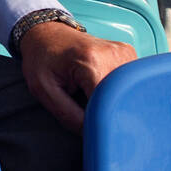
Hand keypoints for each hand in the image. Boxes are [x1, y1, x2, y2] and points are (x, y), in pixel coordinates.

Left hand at [18, 22, 135, 133]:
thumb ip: (69, 116)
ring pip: (128, 93)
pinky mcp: (129, 54)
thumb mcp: (43, 90)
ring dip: (113, 101)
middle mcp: (114, 54)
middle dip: (108, 112)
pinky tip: (100, 89)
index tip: (91, 129)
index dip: (101, 121)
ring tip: (91, 96)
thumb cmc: (42, 60)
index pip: (109, 104)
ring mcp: (125, 52)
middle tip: (89, 113)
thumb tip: (94, 137)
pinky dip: (117, 91)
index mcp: (91, 62)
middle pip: (121, 98)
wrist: (46, 33)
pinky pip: (129, 83)